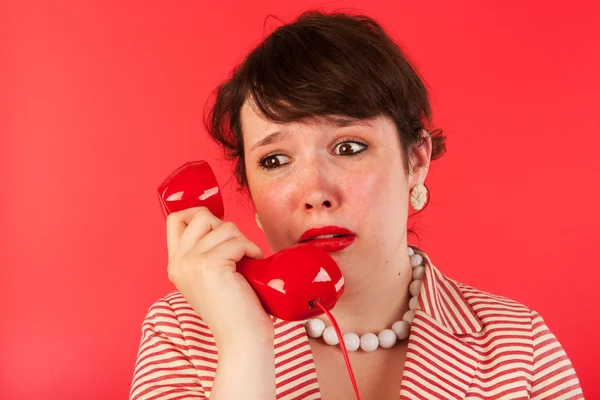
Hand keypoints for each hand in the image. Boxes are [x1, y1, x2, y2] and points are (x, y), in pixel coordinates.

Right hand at [166, 207, 272, 344]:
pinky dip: (252, 250)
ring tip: (247, 262)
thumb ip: (205, 251)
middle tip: (237, 250)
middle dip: (226, 227)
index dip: (199, 214)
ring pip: (224, 227)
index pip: (175, 219)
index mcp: (175, 264)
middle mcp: (178, 263)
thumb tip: (218, 222)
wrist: (242, 338)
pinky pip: (237, 241)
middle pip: (201, 216)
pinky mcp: (209, 266)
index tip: (220, 230)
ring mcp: (191, 263)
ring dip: (243, 241)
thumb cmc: (235, 308)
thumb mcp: (209, 276)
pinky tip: (254, 266)